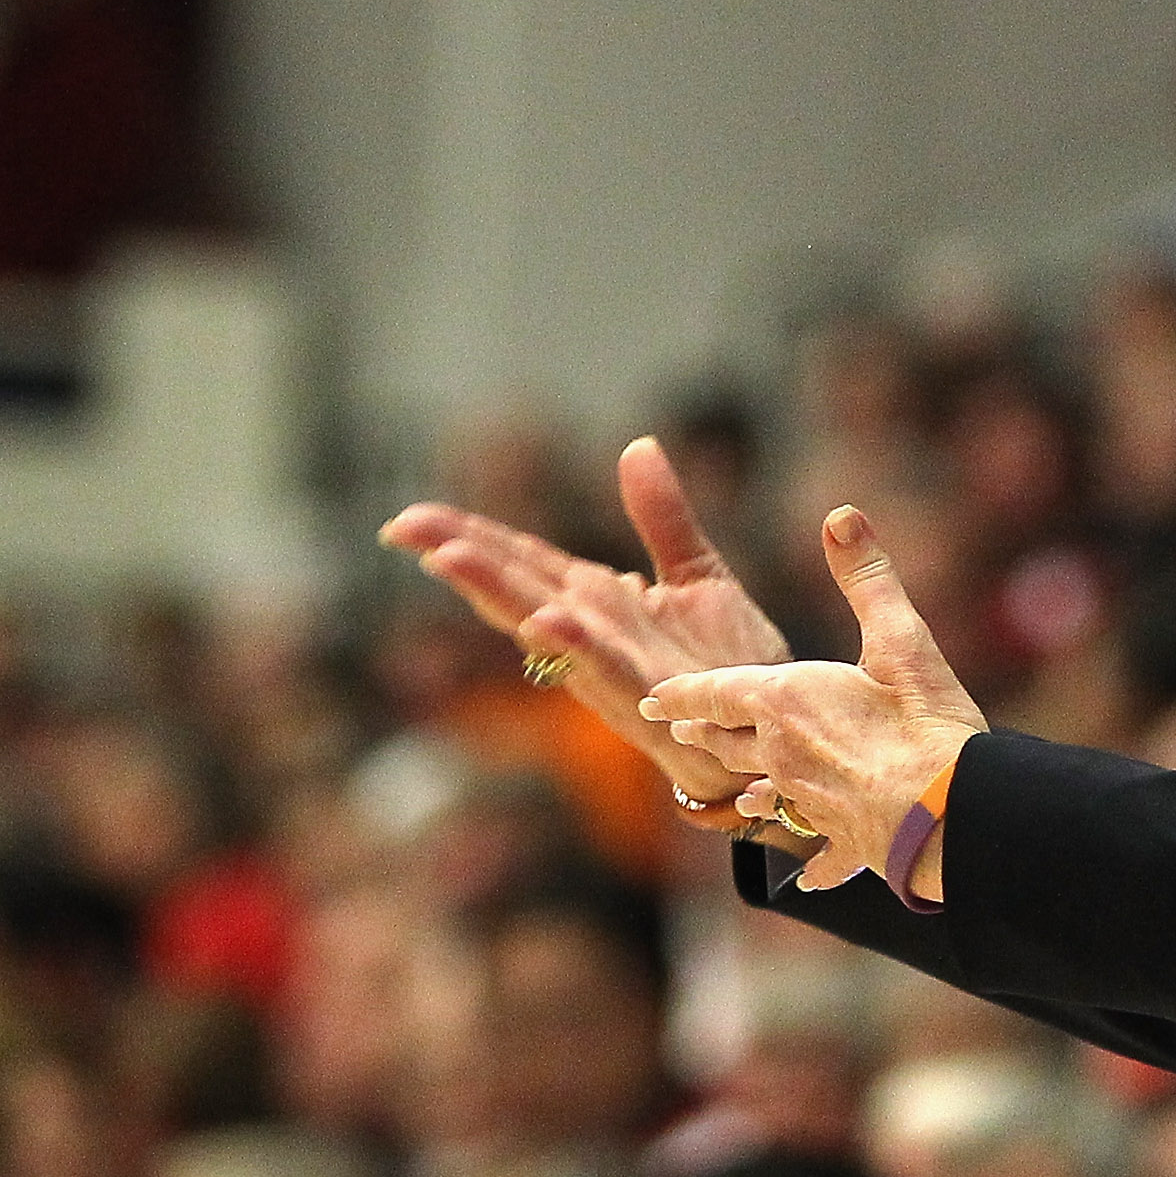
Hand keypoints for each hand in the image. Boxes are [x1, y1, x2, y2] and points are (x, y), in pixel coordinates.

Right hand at [383, 436, 789, 825]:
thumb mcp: (697, 574)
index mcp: (596, 601)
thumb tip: (636, 446)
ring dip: (499, 593)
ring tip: (448, 559)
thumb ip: (661, 517)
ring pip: (547, 625)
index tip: (407, 517)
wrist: (774, 731)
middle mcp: (592, 633)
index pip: (522, 559)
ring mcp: (616, 668)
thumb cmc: (726, 664)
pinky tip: (544, 620)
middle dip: (463, 555)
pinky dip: (575, 646)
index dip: (468, 535)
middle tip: (401, 526)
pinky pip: (609, 668)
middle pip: (517, 585)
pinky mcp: (652, 698)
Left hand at [642, 505, 985, 894]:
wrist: (951, 818)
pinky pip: (817, 851)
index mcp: (786, 704)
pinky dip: (813, 858)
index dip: (682, 692)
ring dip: (749, 789)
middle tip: (680, 731)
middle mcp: (781, 757)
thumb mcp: (901, 639)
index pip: (715, 693)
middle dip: (704, 734)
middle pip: (728, 744)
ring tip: (740, 794)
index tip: (654, 697)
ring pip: (764, 795)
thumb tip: (842, 515)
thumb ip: (867, 577)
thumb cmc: (925, 727)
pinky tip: (810, 874)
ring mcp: (807, 804)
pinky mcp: (840, 842)